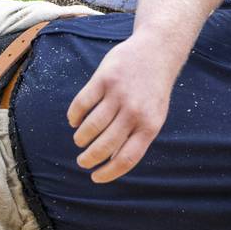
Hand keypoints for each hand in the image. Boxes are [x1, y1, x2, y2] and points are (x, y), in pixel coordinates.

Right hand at [66, 35, 186, 182]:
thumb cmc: (152, 91)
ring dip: (81, 138)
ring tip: (79, 140)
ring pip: (92, 126)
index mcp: (149, 126)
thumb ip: (137, 137)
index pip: (126, 158)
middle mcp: (134, 112)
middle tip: (82, 161)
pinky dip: (75, 116)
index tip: (95, 177)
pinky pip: (82, 103)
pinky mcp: (104, 78)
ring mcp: (118, 94)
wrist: (156, 52)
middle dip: (89, 158)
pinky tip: (74, 120)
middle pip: (105, 145)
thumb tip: (112, 161)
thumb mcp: (154, 116)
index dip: (108, 173)